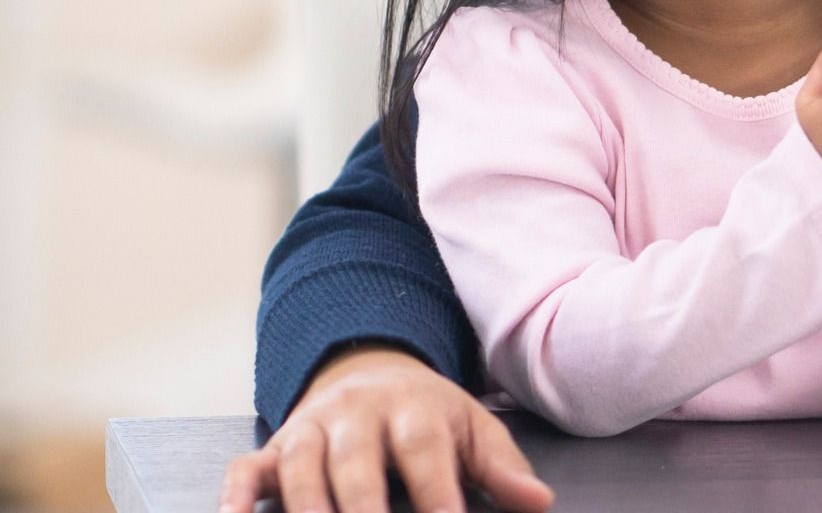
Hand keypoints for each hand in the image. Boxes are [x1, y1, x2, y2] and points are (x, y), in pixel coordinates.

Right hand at [218, 346, 552, 512]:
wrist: (371, 369)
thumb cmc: (428, 416)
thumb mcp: (472, 430)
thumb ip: (501, 468)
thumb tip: (538, 501)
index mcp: (414, 406)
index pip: (424, 449)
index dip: (434, 491)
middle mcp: (357, 412)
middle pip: (356, 460)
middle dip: (364, 508)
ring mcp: (310, 428)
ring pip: (300, 466)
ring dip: (307, 507)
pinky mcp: (273, 447)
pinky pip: (246, 469)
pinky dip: (235, 496)